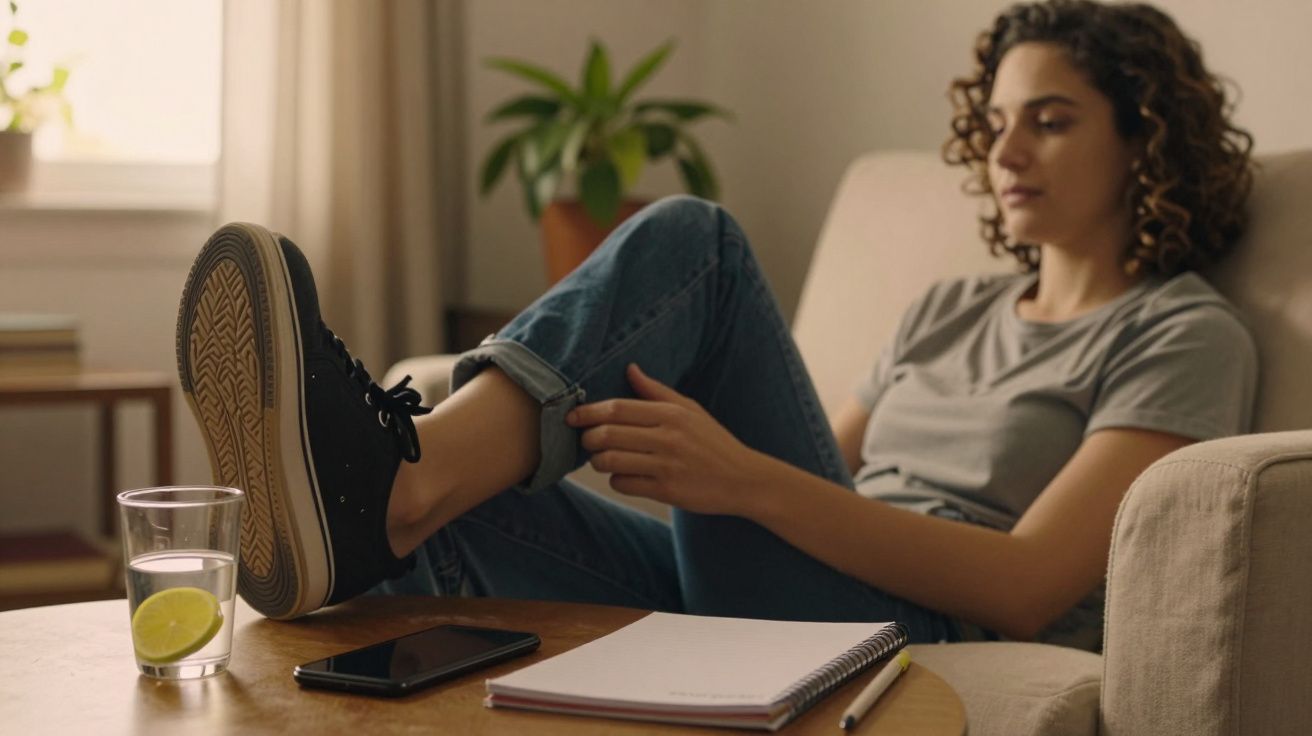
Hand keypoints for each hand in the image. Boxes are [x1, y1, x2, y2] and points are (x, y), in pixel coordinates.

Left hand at [565, 363, 765, 515]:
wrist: (743, 479)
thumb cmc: (713, 442)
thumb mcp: (690, 410)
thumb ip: (657, 391)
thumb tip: (630, 368)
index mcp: (671, 414)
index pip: (617, 408)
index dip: (588, 412)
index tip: (572, 416)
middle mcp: (668, 437)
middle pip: (607, 434)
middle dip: (588, 438)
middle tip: (587, 440)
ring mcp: (667, 466)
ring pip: (610, 461)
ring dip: (599, 461)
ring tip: (604, 459)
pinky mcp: (667, 491)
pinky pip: (624, 484)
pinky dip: (617, 480)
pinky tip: (627, 476)